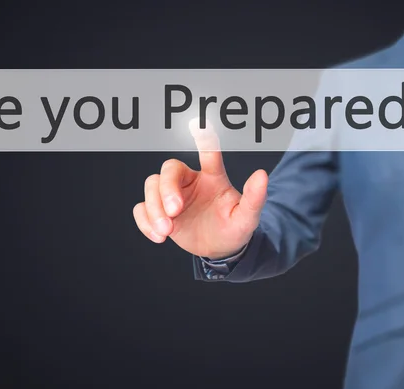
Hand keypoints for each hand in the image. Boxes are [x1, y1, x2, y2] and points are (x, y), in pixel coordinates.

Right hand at [133, 119, 267, 258]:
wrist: (220, 250)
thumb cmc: (234, 228)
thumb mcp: (247, 217)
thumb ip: (255, 198)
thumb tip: (262, 175)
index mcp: (212, 178)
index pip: (208, 153)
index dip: (203, 138)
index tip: (197, 123)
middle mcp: (189, 182)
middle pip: (169, 170)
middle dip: (167, 190)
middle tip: (174, 213)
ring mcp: (171, 196)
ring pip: (151, 186)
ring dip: (154, 209)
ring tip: (166, 232)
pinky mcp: (159, 212)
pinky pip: (141, 208)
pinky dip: (145, 221)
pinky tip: (159, 237)